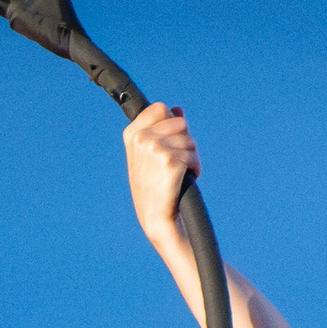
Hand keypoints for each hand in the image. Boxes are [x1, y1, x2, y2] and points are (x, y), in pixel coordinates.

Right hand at [124, 102, 198, 238]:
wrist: (156, 218)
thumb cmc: (154, 189)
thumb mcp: (151, 155)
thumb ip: (162, 129)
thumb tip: (177, 109)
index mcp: (132, 134)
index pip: (160, 108)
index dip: (170, 125)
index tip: (165, 145)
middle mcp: (141, 138)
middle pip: (180, 123)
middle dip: (183, 143)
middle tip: (173, 165)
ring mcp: (155, 148)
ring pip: (190, 141)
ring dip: (190, 158)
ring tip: (177, 176)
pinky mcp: (170, 160)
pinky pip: (193, 156)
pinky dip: (194, 169)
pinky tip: (182, 182)